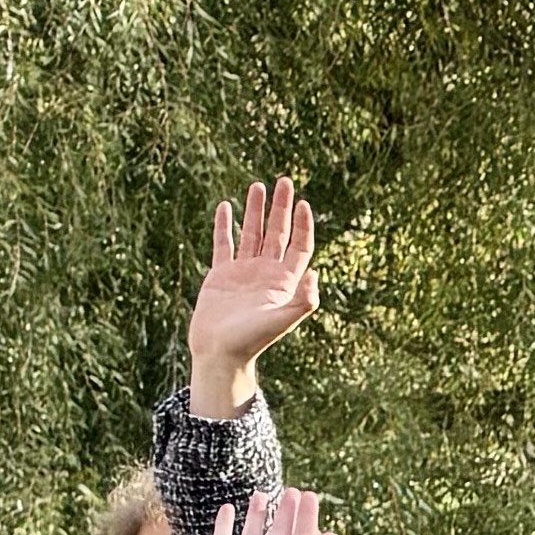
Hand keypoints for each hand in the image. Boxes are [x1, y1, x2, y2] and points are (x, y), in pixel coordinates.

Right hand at [184, 177, 317, 420]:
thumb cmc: (251, 340)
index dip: (303, 225)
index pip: (299, 246)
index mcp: (284, 282)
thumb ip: (303, 300)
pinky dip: (224, 225)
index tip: (303, 203)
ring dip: (255, 210)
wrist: (219, 354)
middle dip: (281, 207)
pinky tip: (226, 206)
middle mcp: (265, 273)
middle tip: (284, 180)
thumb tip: (315, 272)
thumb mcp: (281, 320)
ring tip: (257, 185)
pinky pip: (224, 244)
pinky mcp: (220, 275)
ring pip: (252, 233)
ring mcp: (243, 272)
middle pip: (278, 233)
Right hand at [197, 494, 336, 534]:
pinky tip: (227, 508)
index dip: (307, 516)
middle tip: (292, 491)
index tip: (309, 495)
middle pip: (280, 532)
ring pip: (252, 533)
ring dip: (258, 515)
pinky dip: (224, 525)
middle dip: (286, 512)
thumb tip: (331, 534)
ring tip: (262, 494)